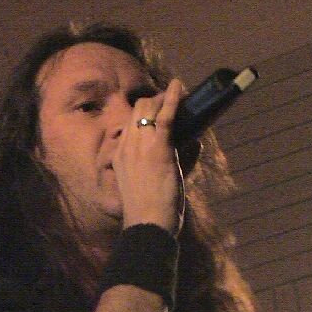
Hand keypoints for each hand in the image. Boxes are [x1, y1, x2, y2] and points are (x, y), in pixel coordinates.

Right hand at [112, 78, 185, 234]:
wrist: (147, 224)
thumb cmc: (148, 213)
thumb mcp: (142, 187)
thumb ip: (159, 167)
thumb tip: (192, 147)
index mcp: (120, 157)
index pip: (129, 125)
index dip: (144, 115)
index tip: (158, 111)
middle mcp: (126, 147)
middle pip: (138, 111)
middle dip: (155, 101)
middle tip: (171, 100)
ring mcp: (141, 147)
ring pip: (149, 109)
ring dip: (165, 99)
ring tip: (180, 95)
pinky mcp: (158, 149)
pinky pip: (165, 117)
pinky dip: (173, 99)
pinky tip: (180, 87)